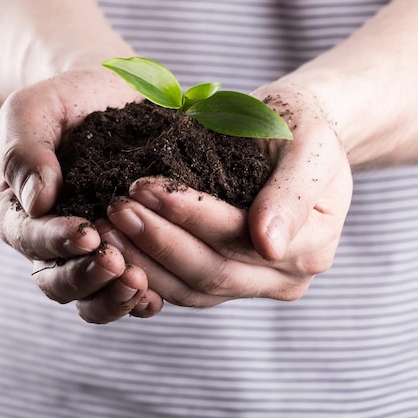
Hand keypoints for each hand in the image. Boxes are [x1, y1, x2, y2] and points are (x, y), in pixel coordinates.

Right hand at [0, 68, 162, 322]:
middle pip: (59, 282)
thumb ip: (26, 149)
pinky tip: (158, 292)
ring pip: (94, 297)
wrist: (113, 97)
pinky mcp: (132, 254)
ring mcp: (96, 252)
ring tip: (138, 283)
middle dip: (87, 277)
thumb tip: (36, 201)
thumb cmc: (70, 103)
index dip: (57, 241)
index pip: (32, 239)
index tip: (87, 232)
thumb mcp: (37, 110)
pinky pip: (130, 292)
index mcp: (26, 212)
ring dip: (114, 296)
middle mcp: (57, 242)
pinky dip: (141, 298)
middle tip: (116, 263)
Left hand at [104, 86, 353, 306]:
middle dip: (159, 240)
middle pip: (213, 271)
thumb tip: (268, 246)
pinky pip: (187, 288)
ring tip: (106, 228)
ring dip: (146, 261)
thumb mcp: (310, 147)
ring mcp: (259, 284)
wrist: (301, 133)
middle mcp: (287, 276)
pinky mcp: (232, 280)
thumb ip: (292, 195)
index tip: (144, 186)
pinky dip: (151, 271)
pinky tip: (120, 247)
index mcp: (311, 245)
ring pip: (194, 289)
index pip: (240, 238)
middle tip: (115, 209)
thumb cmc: (305, 129)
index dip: (189, 216)